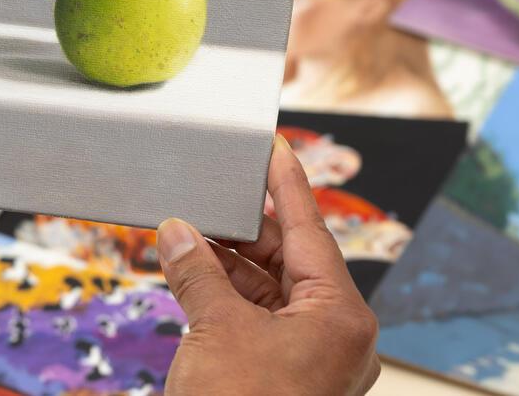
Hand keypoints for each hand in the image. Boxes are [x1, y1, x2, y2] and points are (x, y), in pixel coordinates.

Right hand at [157, 135, 380, 394]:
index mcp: (341, 316)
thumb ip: (197, 272)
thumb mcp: (214, 330)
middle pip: (292, 259)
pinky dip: (227, 297)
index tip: (274, 147)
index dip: (287, 184)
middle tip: (211, 192)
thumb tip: (177, 231)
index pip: (312, 230)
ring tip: (187, 233)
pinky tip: (193, 274)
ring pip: (272, 292)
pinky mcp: (287, 377)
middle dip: (246, 229)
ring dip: (230, 264)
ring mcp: (314, 360)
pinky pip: (260, 321)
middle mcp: (337, 335)